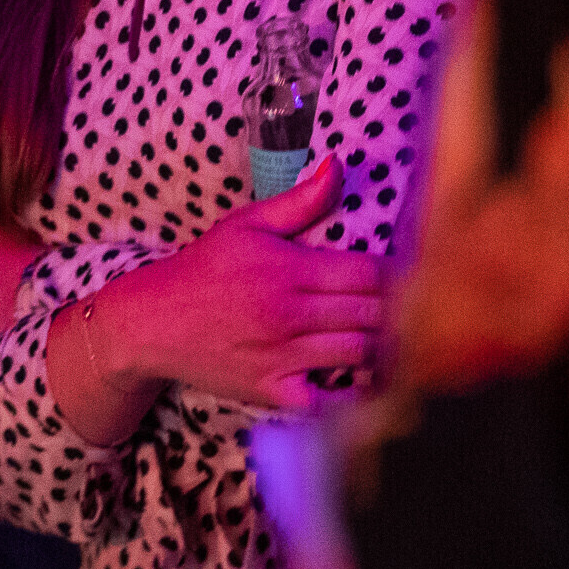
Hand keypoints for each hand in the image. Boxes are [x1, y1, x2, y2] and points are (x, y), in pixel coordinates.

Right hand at [88, 156, 386, 416]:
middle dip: (399, 310)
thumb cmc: (204, 268)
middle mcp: (289, 314)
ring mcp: (282, 356)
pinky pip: (329, 401)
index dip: (398, 274)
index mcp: (289, 269)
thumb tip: (339, 166)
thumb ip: (300, 200)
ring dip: (384, 347)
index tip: (410, 273)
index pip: (369, 273)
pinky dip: (353, 393)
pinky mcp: (273, 391)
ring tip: (395, 338)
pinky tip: (363, 378)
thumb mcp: (247, 224)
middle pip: (373, 313)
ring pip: (361, 354)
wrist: (153, 321)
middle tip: (414, 306)